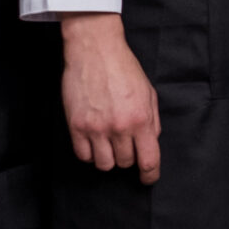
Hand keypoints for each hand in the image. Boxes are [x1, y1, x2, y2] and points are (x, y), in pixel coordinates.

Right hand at [61, 13, 161, 183]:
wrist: (95, 50)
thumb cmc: (123, 68)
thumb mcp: (148, 93)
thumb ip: (152, 121)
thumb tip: (150, 143)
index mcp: (140, 120)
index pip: (148, 160)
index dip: (150, 175)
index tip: (148, 178)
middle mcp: (119, 127)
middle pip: (125, 163)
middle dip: (128, 157)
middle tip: (125, 143)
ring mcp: (95, 128)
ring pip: (103, 164)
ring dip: (108, 157)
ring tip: (108, 142)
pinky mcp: (76, 126)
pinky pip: (83, 155)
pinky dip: (89, 153)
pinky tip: (94, 141)